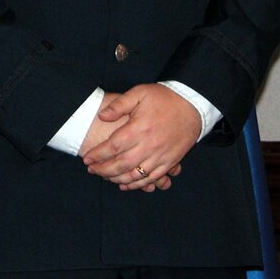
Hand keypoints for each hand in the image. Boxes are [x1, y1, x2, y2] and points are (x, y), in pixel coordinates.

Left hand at [81, 83, 199, 190]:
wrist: (192, 105)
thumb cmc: (163, 98)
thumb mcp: (139, 93)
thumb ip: (119, 104)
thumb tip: (102, 116)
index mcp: (139, 128)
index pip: (113, 146)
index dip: (98, 154)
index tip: (87, 158)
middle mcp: (149, 145)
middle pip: (122, 164)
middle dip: (104, 170)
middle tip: (91, 170)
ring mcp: (161, 156)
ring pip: (136, 175)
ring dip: (118, 179)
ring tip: (104, 177)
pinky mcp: (170, 161)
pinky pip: (152, 178)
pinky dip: (138, 184)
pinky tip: (126, 184)